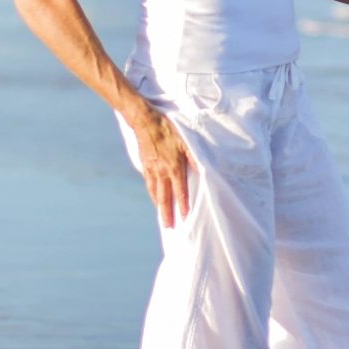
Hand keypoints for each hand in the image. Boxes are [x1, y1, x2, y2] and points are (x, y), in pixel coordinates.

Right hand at [128, 108, 194, 226]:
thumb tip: (204, 170)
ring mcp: (152, 170)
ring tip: (161, 216)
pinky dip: (151, 192)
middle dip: (167, 214)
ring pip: (155, 192)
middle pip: (164, 198)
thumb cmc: (167, 129)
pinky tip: (153, 196)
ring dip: (159, 206)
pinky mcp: (144, 165)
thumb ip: (194, 157)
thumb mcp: (185, 141)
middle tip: (168, 227)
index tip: (185, 218)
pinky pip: (148, 183)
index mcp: (174, 168)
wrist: (144, 121)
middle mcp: (162, 172)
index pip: (180, 192)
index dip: (183, 206)